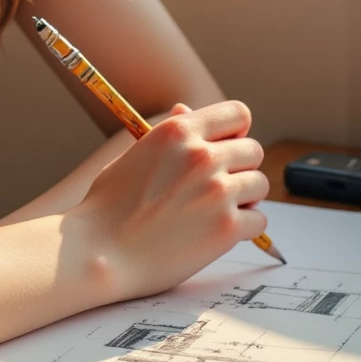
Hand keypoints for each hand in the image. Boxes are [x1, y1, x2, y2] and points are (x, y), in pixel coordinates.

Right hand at [70, 99, 269, 300]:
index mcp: (178, 131)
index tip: (225, 147)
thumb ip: (167, 133)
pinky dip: (244, 227)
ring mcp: (217, 191)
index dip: (235, 132)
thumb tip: (186, 110)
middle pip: (253, 150)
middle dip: (241, 167)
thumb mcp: (134, 155)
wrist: (101, 251)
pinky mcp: (226, 227)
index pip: (237, 114)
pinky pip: (259, 221)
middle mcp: (202, 156)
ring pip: (260, 184)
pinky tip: (218, 231)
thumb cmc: (109, 205)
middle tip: (218, 185)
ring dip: (245, 198)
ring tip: (217, 210)